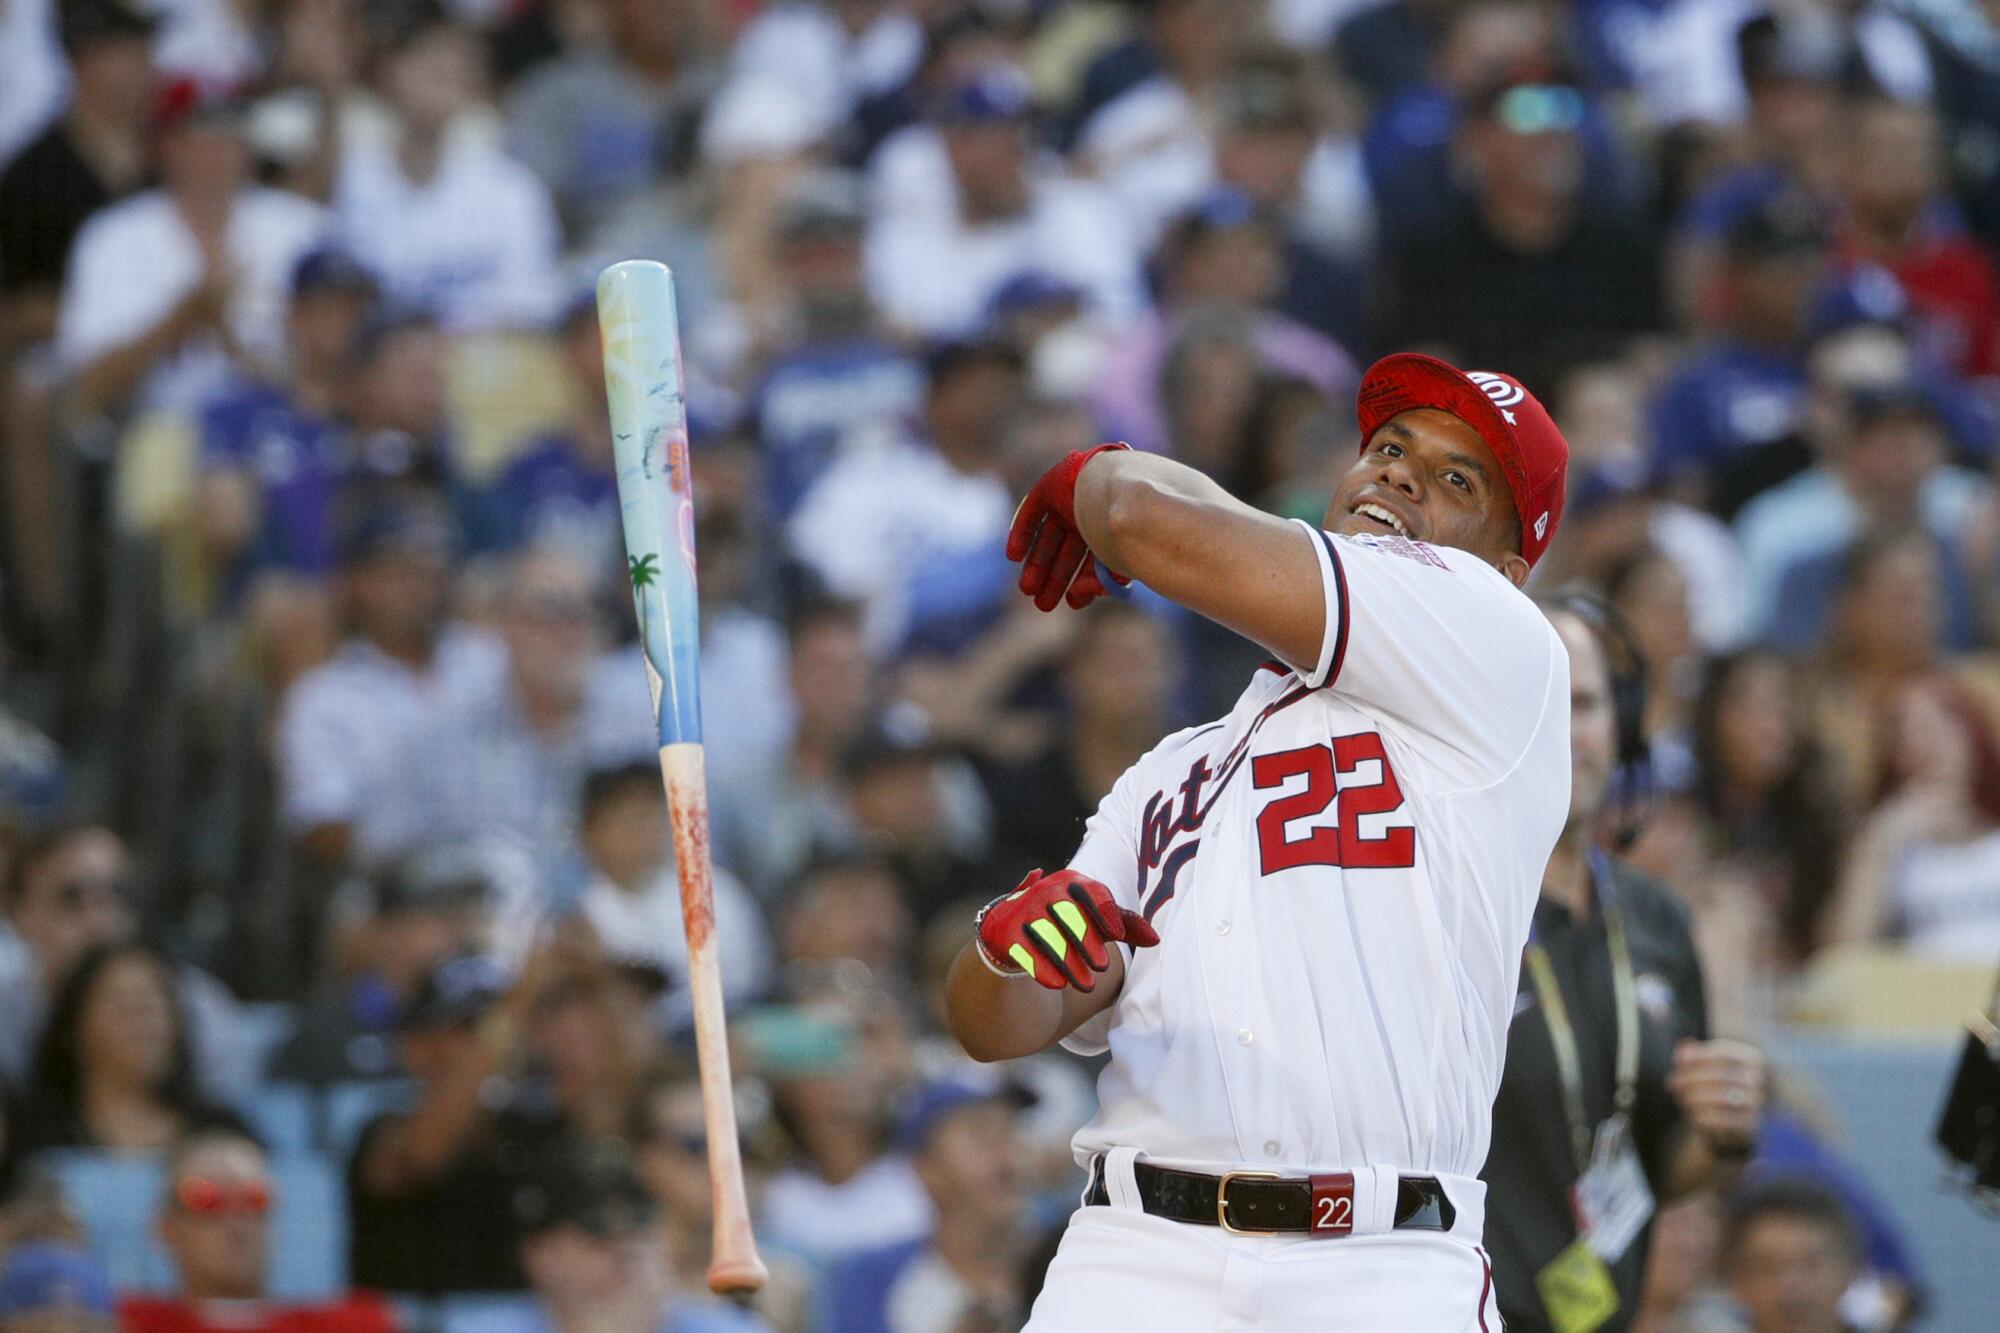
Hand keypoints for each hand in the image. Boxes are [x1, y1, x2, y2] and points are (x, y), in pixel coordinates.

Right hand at [975, 868, 1158, 990]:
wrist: (1016, 929)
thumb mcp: (1095, 918)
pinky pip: (1025, 950)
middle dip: (1087, 943)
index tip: (1116, 934)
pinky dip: (1041, 968)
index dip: (1104, 911)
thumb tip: (1156, 939)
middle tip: (1102, 968)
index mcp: (1072, 881)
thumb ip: (1124, 925)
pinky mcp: (1006, 932)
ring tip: (1085, 985)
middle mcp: (1046, 890)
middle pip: (1070, 915)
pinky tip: (1057, 984)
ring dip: (1069, 963)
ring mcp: (1024, 910)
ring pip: (1050, 937)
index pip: (1092, 892)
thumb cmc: (1068, 921)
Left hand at [1006, 444, 1132, 610]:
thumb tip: (1079, 594)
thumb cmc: (1125, 525)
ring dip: (1037, 563)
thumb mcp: (1116, 560)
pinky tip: (1014, 558)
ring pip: (1048, 537)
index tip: (1074, 603)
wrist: (1120, 485)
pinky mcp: (1051, 486)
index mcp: (1109, 528)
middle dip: (1055, 579)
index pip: (1092, 558)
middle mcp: (1088, 515)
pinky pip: (1032, 512)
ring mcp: (1069, 501)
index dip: (1082, 582)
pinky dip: (1021, 533)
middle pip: (1066, 552)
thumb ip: (1101, 580)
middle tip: (1044, 605)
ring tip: (1027, 589)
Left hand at [1668, 1038, 1764, 1154]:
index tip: (1678, 1061)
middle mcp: (1760, 1081)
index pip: (1724, 1053)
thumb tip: (1682, 1049)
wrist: (1733, 1125)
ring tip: (1680, 1097)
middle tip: (1672, 1082)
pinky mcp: (1751, 1127)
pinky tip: (1691, 1112)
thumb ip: (1694, 1055)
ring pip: (1721, 1098)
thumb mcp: (1705, 1067)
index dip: (1698, 1056)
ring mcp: (1758, 1105)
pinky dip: (1702, 1114)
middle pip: (1721, 1075)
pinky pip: (1722, 1120)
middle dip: (1691, 1077)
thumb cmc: (1717, 1087)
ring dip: (1694, 1097)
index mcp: (1753, 1059)